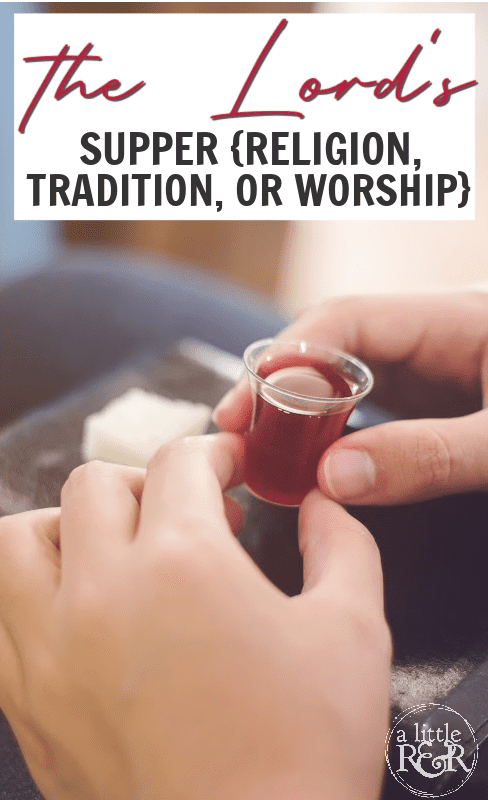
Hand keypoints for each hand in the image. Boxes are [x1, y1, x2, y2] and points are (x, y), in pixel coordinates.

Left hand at [0, 433, 390, 799]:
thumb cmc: (303, 756)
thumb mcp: (353, 632)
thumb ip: (342, 545)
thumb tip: (320, 507)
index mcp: (182, 564)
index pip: (180, 464)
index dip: (213, 454)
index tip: (229, 468)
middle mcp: (101, 594)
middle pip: (95, 485)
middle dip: (149, 483)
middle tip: (187, 514)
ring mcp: (49, 651)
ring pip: (19, 539)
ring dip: (67, 526)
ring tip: (112, 549)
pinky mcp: (26, 703)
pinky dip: (30, 592)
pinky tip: (78, 611)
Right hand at [214, 292, 487, 504]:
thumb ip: (430, 456)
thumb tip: (335, 476)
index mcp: (455, 318)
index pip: (348, 319)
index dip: (289, 357)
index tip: (248, 404)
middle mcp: (434, 335)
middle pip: (336, 347)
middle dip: (284, 386)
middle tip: (238, 433)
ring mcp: (433, 366)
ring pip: (347, 379)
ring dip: (305, 413)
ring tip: (263, 450)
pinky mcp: (433, 398)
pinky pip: (368, 408)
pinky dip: (335, 433)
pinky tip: (313, 459)